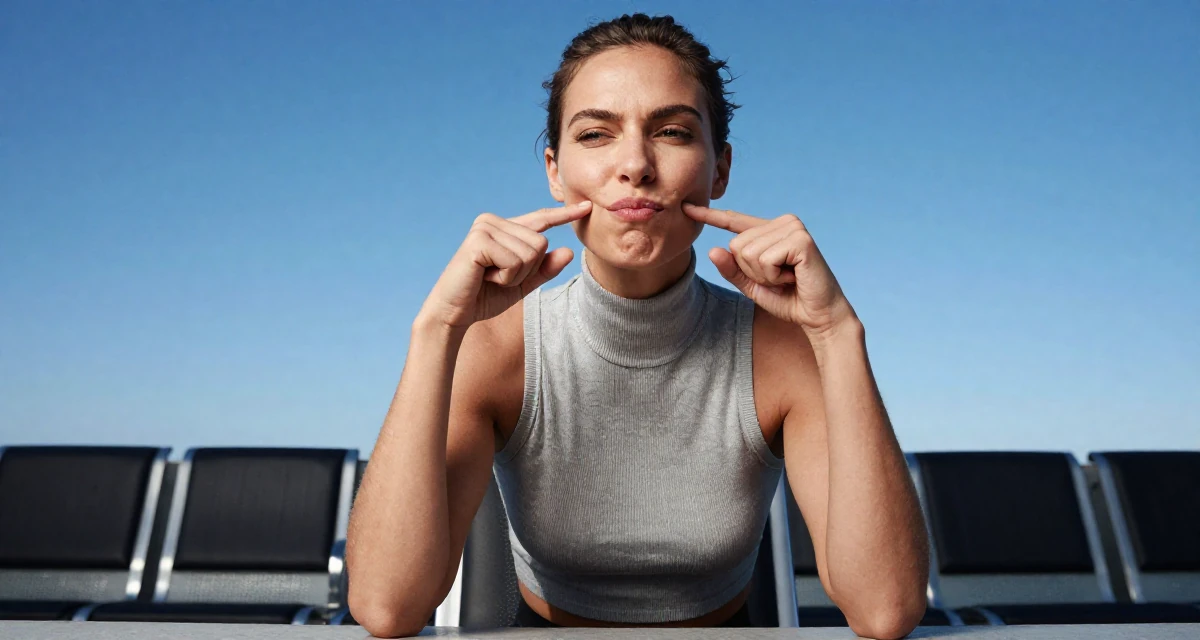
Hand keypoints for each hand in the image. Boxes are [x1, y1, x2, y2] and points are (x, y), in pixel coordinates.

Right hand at [419, 201, 591, 328]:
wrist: (453, 313)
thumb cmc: (484, 297)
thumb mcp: (522, 284)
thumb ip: (544, 269)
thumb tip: (568, 251)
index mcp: (503, 227)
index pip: (540, 219)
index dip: (564, 215)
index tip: (587, 208)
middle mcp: (493, 221)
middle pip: (541, 243)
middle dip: (526, 270)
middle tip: (499, 278)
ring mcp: (484, 228)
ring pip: (531, 252)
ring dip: (515, 276)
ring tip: (491, 278)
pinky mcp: (478, 240)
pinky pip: (516, 261)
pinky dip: (506, 277)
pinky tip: (485, 277)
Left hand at [682, 203, 856, 339]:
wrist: (818, 316)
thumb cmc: (789, 299)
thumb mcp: (752, 285)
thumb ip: (733, 269)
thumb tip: (713, 250)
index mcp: (770, 229)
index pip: (734, 220)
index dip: (709, 215)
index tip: (685, 207)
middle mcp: (782, 222)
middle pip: (736, 244)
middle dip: (752, 271)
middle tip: (779, 278)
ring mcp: (793, 228)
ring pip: (747, 253)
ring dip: (764, 275)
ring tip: (787, 278)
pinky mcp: (801, 239)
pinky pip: (764, 259)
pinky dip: (774, 276)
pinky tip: (793, 277)